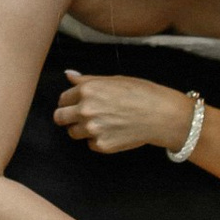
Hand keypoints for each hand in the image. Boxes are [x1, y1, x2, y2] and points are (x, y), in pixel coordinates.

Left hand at [56, 72, 188, 155]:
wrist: (161, 115)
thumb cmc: (141, 93)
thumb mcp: (113, 80)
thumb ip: (87, 80)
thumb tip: (68, 75)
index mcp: (86, 90)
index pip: (62, 99)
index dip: (70, 102)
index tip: (78, 104)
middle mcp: (85, 110)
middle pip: (59, 118)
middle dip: (67, 117)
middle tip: (82, 117)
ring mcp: (92, 130)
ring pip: (72, 133)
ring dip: (82, 129)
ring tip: (101, 124)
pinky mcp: (101, 145)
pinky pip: (90, 144)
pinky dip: (97, 140)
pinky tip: (113, 132)